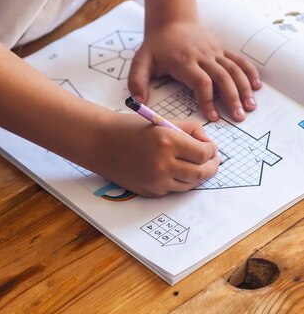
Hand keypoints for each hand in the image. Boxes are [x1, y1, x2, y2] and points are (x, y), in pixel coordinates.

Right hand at [94, 113, 219, 196]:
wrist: (101, 143)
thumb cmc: (131, 128)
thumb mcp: (162, 121)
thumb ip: (189, 130)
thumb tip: (207, 143)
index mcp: (168, 141)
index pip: (204, 153)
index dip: (211, 150)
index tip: (210, 147)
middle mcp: (163, 164)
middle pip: (202, 173)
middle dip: (211, 167)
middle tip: (213, 161)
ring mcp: (156, 181)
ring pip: (190, 184)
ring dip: (197, 175)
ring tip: (197, 165)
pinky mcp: (150, 191)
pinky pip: (174, 189)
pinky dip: (180, 181)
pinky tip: (177, 170)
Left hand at [128, 19, 261, 121]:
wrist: (171, 20)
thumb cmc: (156, 46)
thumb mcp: (140, 62)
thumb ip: (137, 82)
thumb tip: (140, 102)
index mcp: (184, 62)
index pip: (201, 82)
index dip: (208, 100)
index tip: (213, 117)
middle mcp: (203, 56)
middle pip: (222, 77)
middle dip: (232, 98)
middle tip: (238, 117)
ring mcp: (214, 52)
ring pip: (234, 69)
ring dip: (244, 88)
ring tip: (250, 107)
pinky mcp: (221, 49)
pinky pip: (239, 60)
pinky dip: (249, 72)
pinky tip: (257, 86)